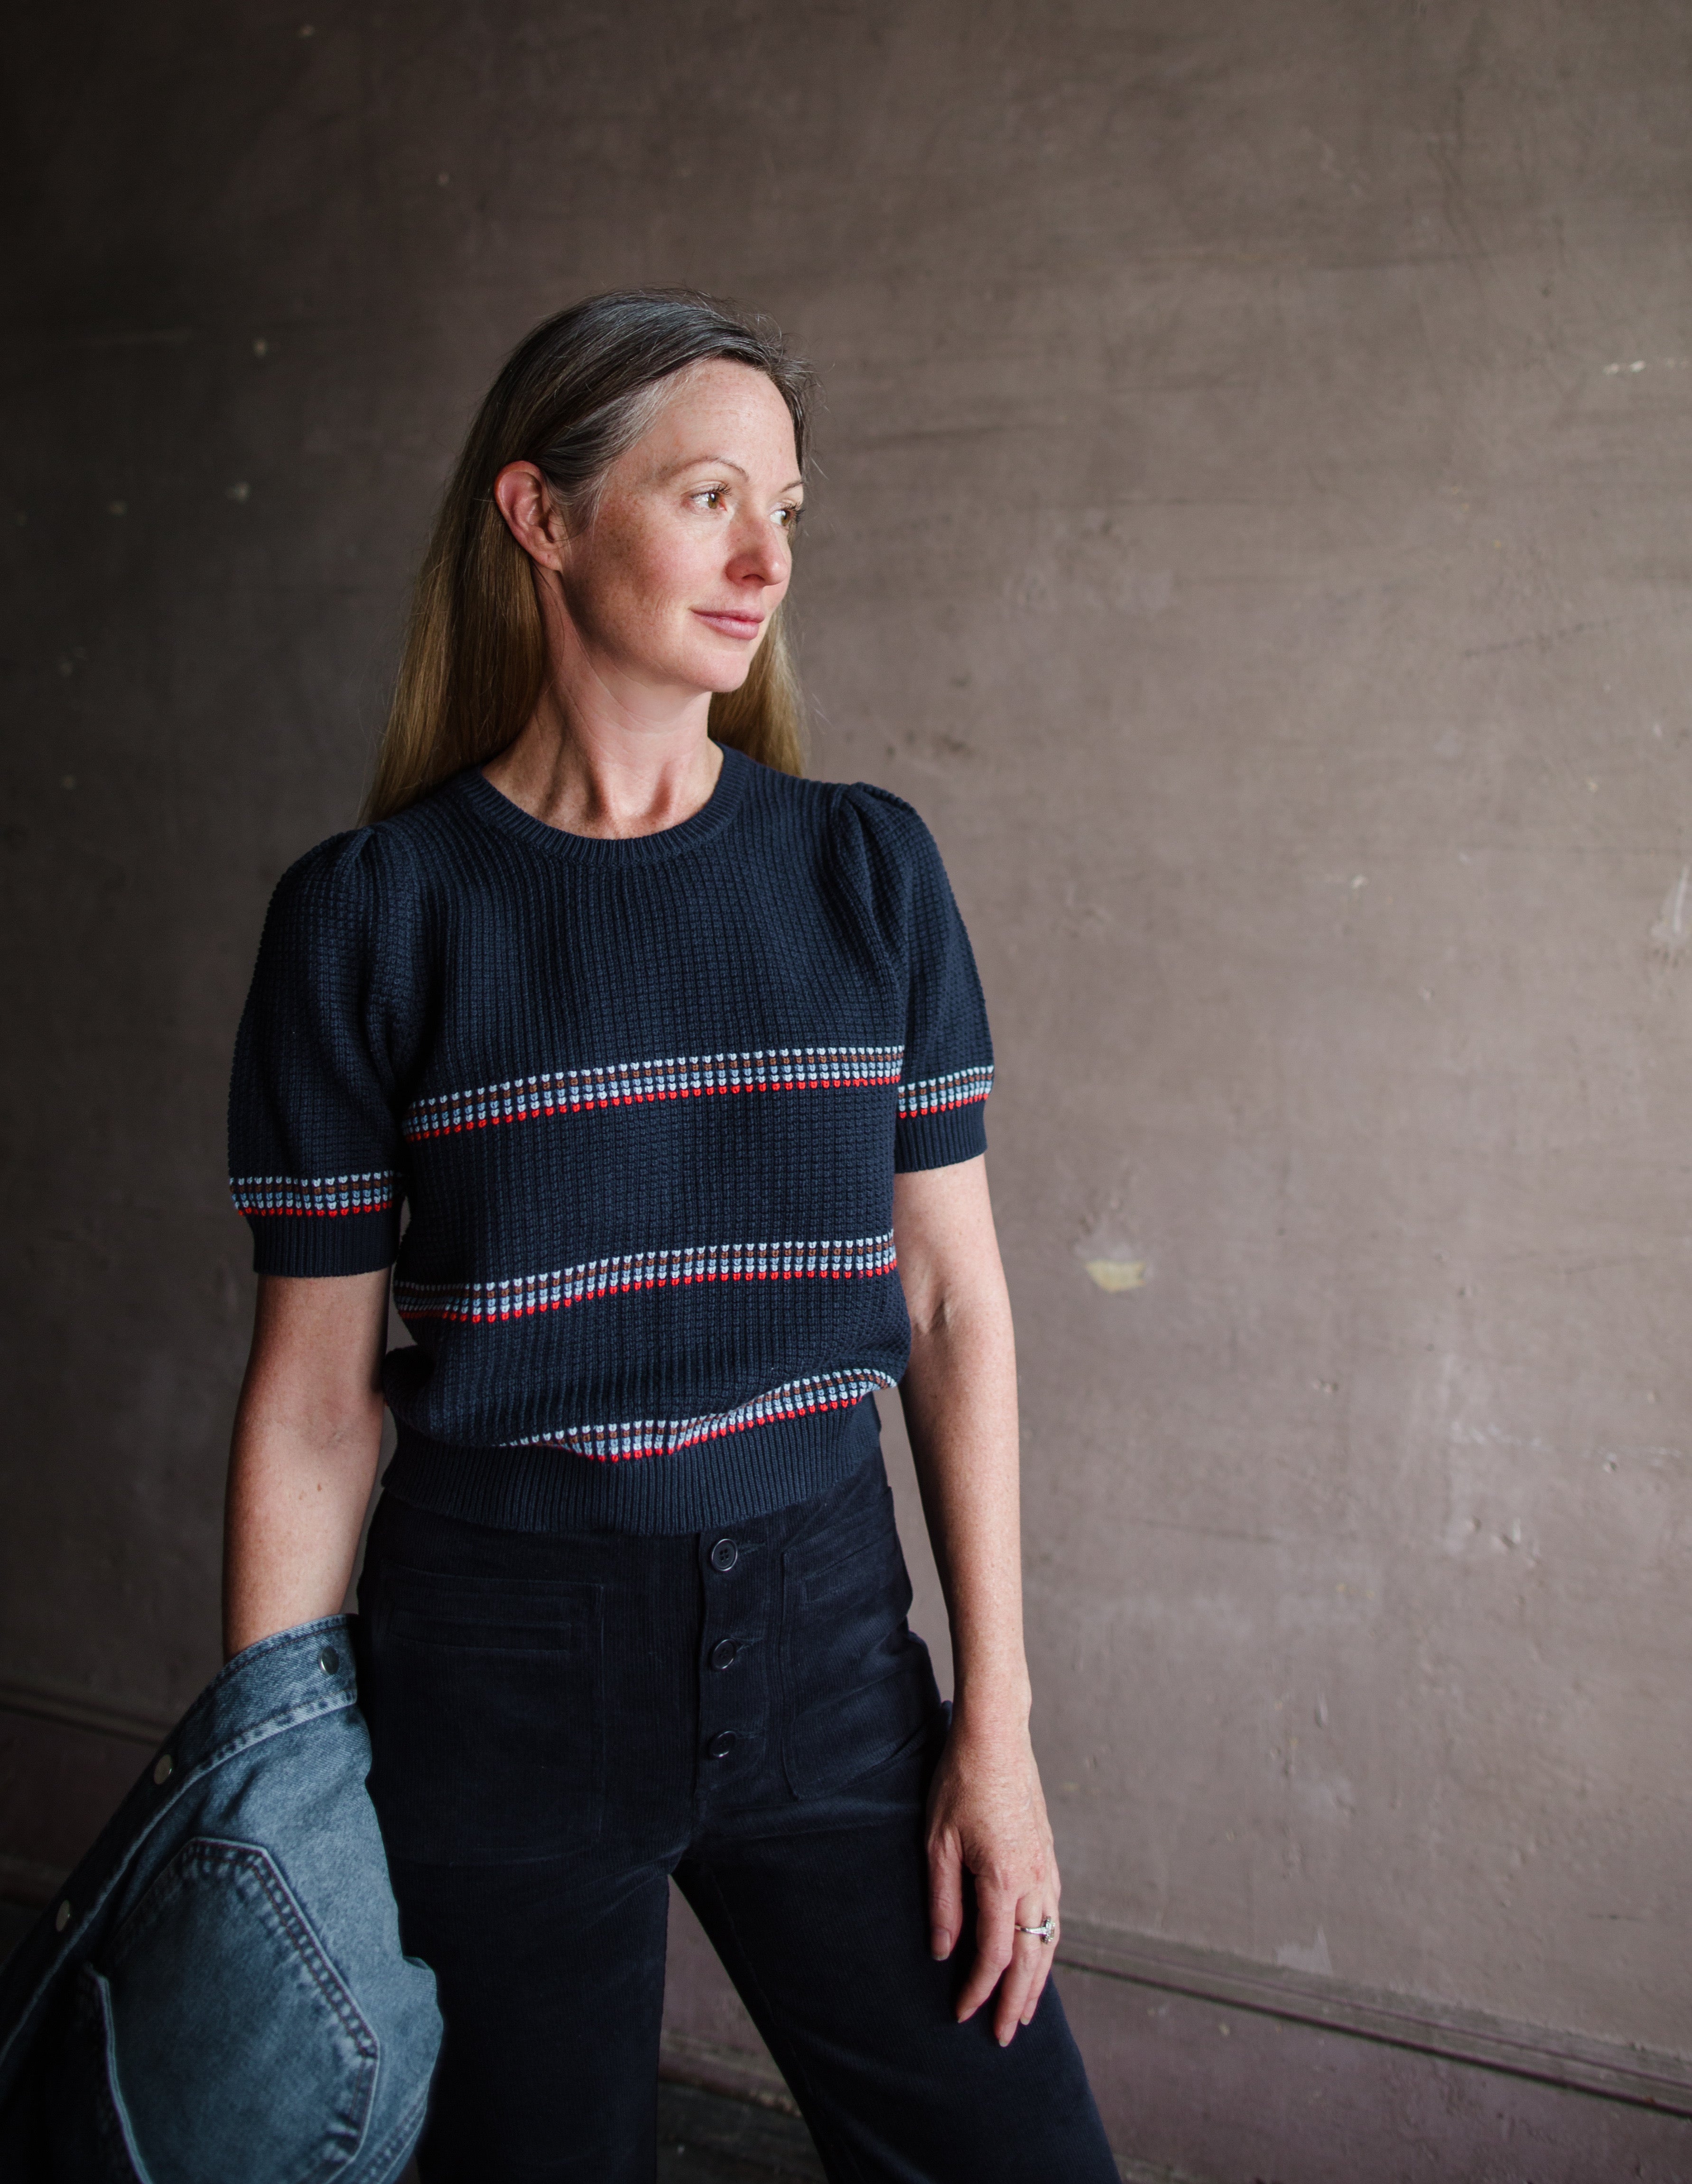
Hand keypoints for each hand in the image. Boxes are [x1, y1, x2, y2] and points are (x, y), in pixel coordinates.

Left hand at [925, 1709, 1059, 2044]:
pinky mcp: (1048, 1853)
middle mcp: (1034, 1878)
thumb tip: (942, 1951)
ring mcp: (1046, 1865)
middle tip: (1006, 2036)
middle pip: (1031, 1956)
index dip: (979, 1990)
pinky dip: (1048, 1943)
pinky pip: (1053, 1912)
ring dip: (1039, 1977)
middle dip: (1018, 2000)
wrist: (996, 1735)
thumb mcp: (937, 1842)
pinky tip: (1039, 1951)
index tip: (963, 2015)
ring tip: (1027, 2008)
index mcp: (1003, 1879)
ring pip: (1049, 1937)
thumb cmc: (960, 1782)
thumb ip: (942, 1901)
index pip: (993, 1954)